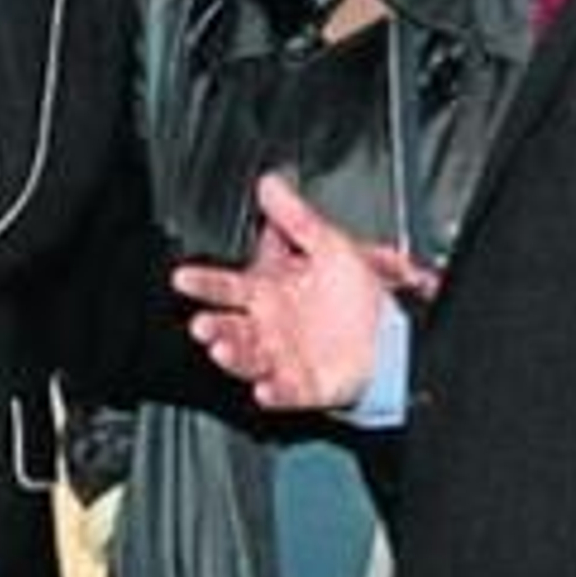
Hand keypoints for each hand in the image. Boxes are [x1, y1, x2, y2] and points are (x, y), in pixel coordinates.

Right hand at [172, 172, 431, 409]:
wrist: (392, 333)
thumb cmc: (357, 294)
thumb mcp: (329, 244)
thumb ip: (295, 216)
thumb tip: (270, 183)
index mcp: (269, 293)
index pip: (227, 286)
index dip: (203, 282)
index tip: (183, 277)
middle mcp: (269, 327)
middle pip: (230, 327)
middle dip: (214, 327)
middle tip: (202, 325)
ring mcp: (284, 358)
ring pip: (249, 359)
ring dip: (234, 357)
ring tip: (223, 349)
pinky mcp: (304, 385)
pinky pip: (285, 392)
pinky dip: (275, 393)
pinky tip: (265, 389)